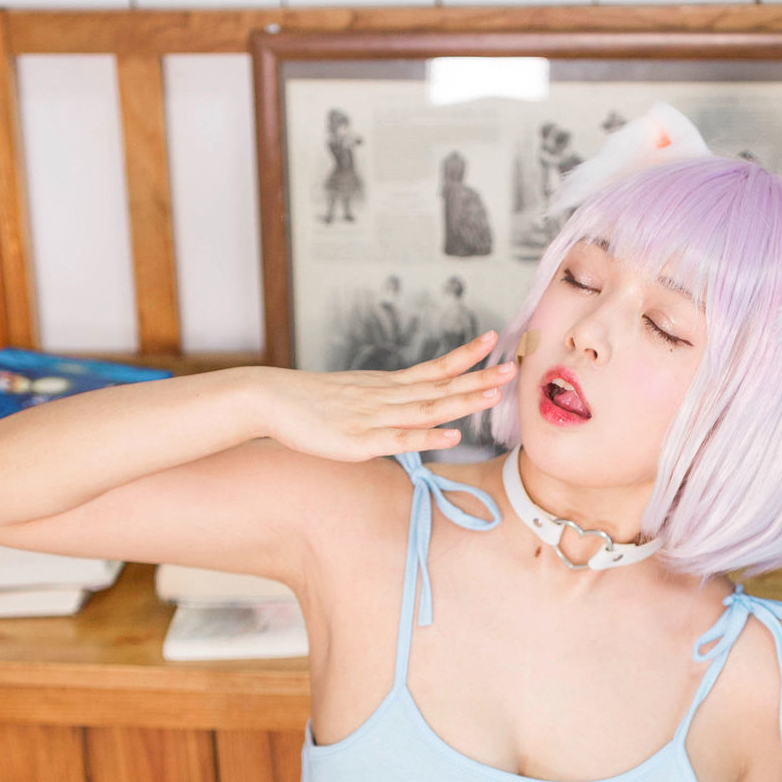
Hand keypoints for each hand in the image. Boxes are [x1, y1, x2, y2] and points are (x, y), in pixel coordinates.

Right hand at [255, 336, 514, 464]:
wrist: (270, 400)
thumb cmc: (309, 403)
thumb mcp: (352, 399)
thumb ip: (382, 405)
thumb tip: (407, 412)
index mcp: (385, 386)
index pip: (434, 367)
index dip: (465, 355)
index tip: (494, 339)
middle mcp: (385, 397)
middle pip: (439, 385)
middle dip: (477, 377)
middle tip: (511, 366)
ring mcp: (373, 417)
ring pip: (426, 408)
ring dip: (461, 401)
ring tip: (492, 393)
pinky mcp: (358, 441)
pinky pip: (399, 439)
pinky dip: (427, 435)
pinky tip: (451, 435)